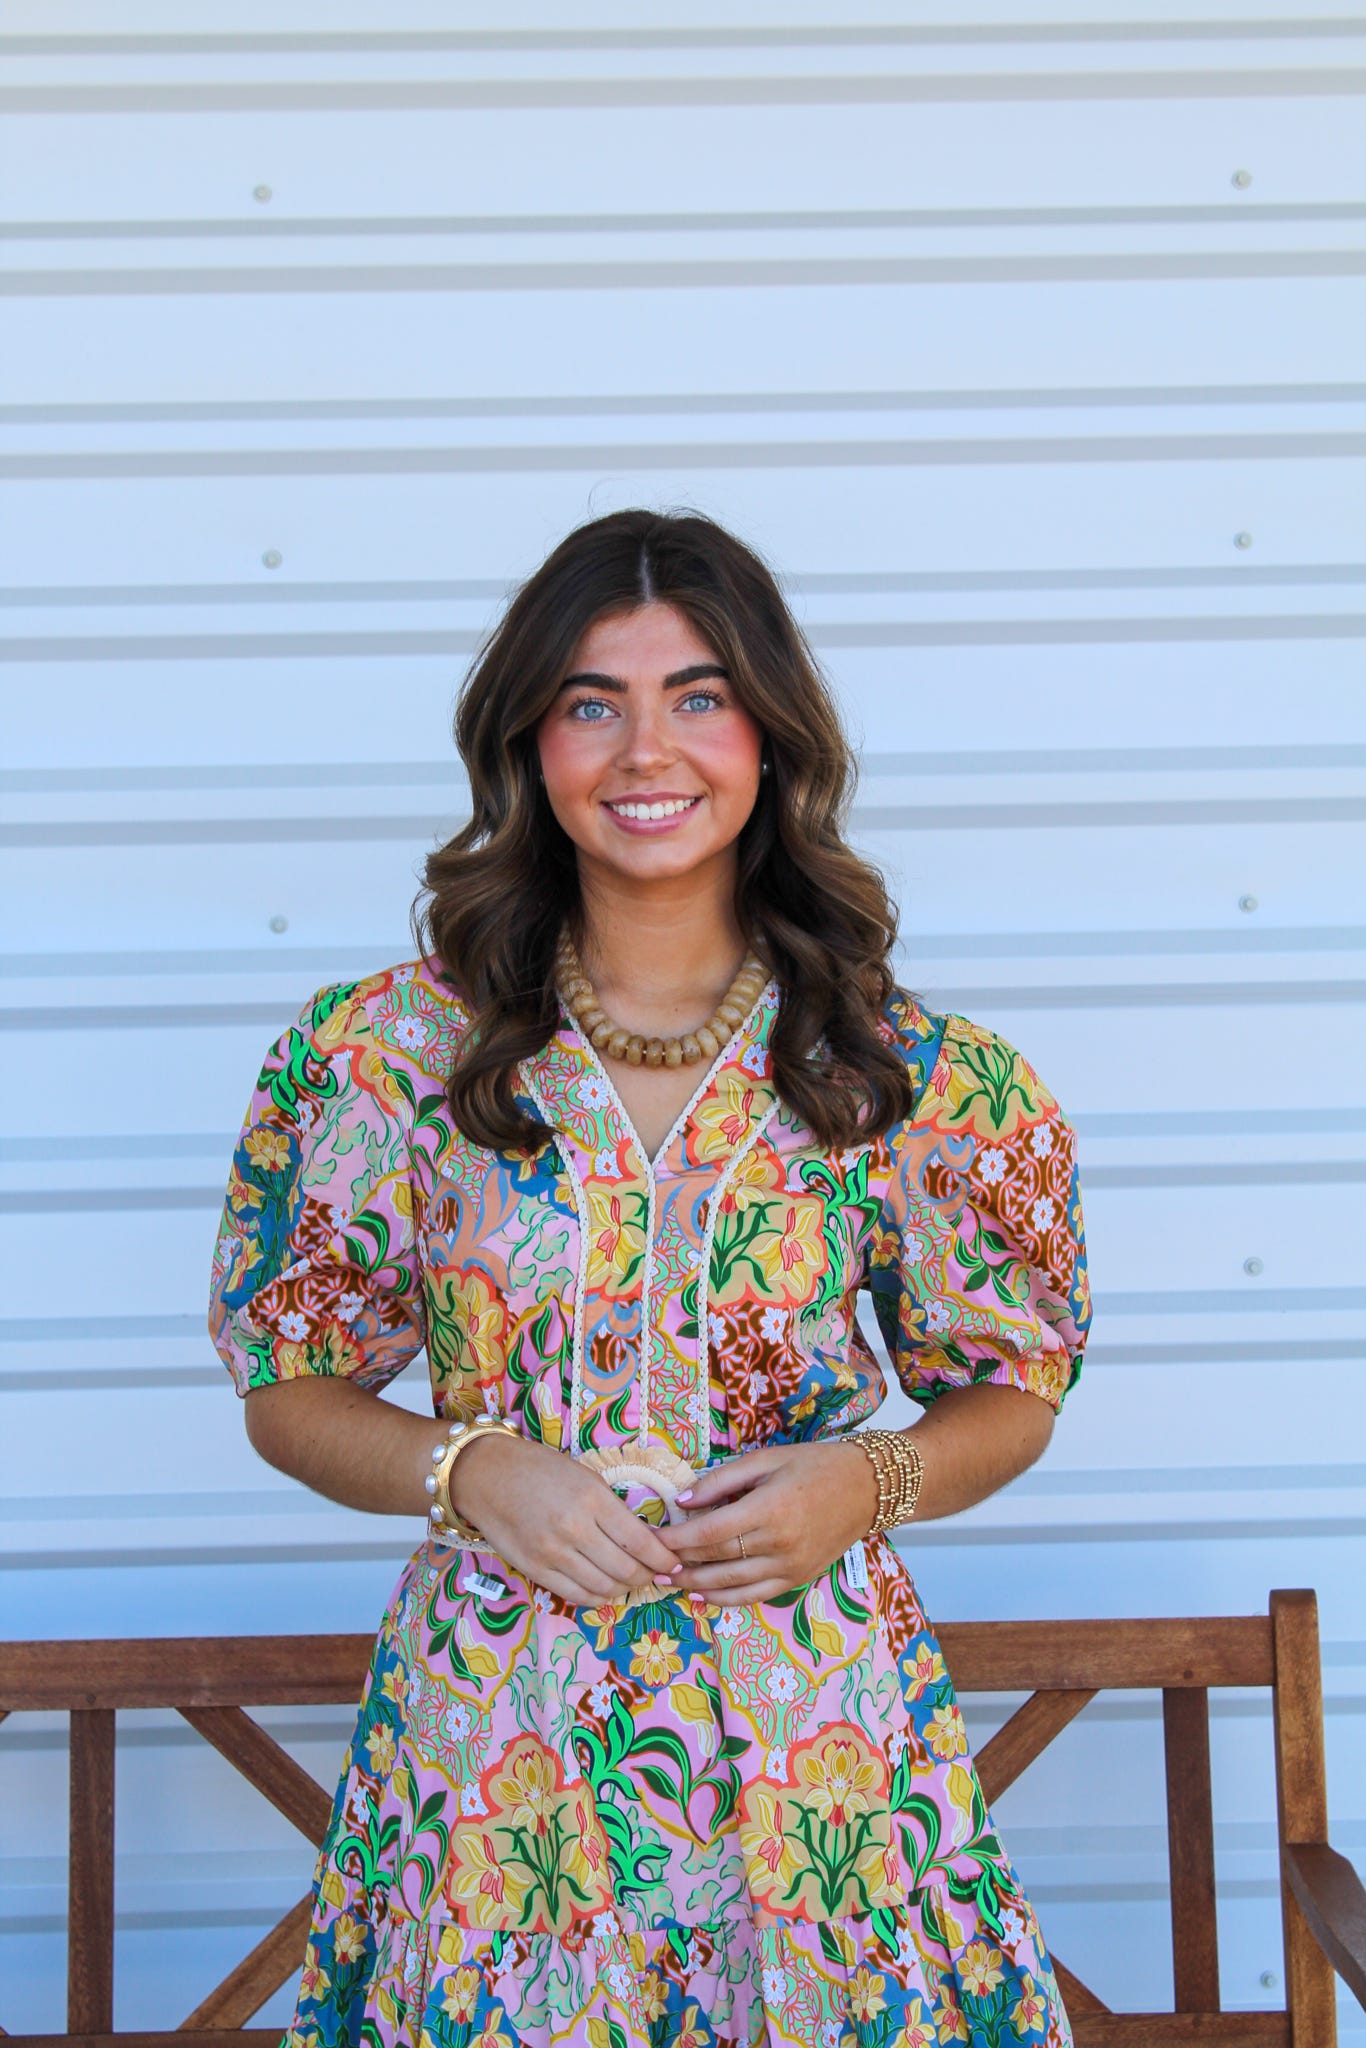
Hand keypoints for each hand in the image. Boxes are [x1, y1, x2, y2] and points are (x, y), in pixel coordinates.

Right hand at [449, 1432, 684, 1607]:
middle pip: (626, 1569)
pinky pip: (576, 1596)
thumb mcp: (586, 1477)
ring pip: (604, 1587)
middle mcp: (574, 1529)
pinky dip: (598, 1597)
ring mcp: (552, 1553)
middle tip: (656, 1574)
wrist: (488, 1475)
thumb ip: (613, 1510)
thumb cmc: (541, 1470)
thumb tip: (645, 1542)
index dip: (664, 1559)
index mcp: (593, 1499)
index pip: (641, 1541)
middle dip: (648, 1576)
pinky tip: (605, 1588)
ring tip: (631, 1580)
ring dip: (625, 1588)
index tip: (674, 1563)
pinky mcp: (535, 1570)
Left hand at [653, 1441, 878, 1603]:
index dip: (676, 1538)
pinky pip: (754, 1596)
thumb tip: (682, 1502)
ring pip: (731, 1583)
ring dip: (695, 1585)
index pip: (709, 1531)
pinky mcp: (797, 1579)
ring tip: (667, 1581)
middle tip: (651, 1562)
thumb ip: (722, 1481)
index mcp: (769, 1509)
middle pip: (716, 1558)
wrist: (866, 1489)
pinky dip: (725, 1600)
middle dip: (679, 1562)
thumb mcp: (766, 1460)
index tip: (652, 1538)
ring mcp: (789, 1567)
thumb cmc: (815, 1465)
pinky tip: (702, 1597)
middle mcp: (778, 1544)